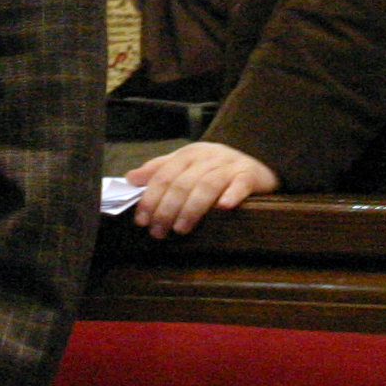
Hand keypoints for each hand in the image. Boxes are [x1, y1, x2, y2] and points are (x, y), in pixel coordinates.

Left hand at [123, 141, 279, 237]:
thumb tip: (130, 179)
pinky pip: (241, 184)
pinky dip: (232, 195)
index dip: (150, 198)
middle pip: (182, 183)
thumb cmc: (214, 169)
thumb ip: (159, 170)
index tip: (142, 220)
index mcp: (189, 154)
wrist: (255, 163)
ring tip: (181, 229)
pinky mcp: (250, 174)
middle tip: (159, 232)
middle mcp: (208, 156)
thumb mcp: (186, 165)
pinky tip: (223, 208)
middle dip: (167, 209)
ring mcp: (230, 165)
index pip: (164, 175)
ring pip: (207, 185)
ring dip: (192, 209)